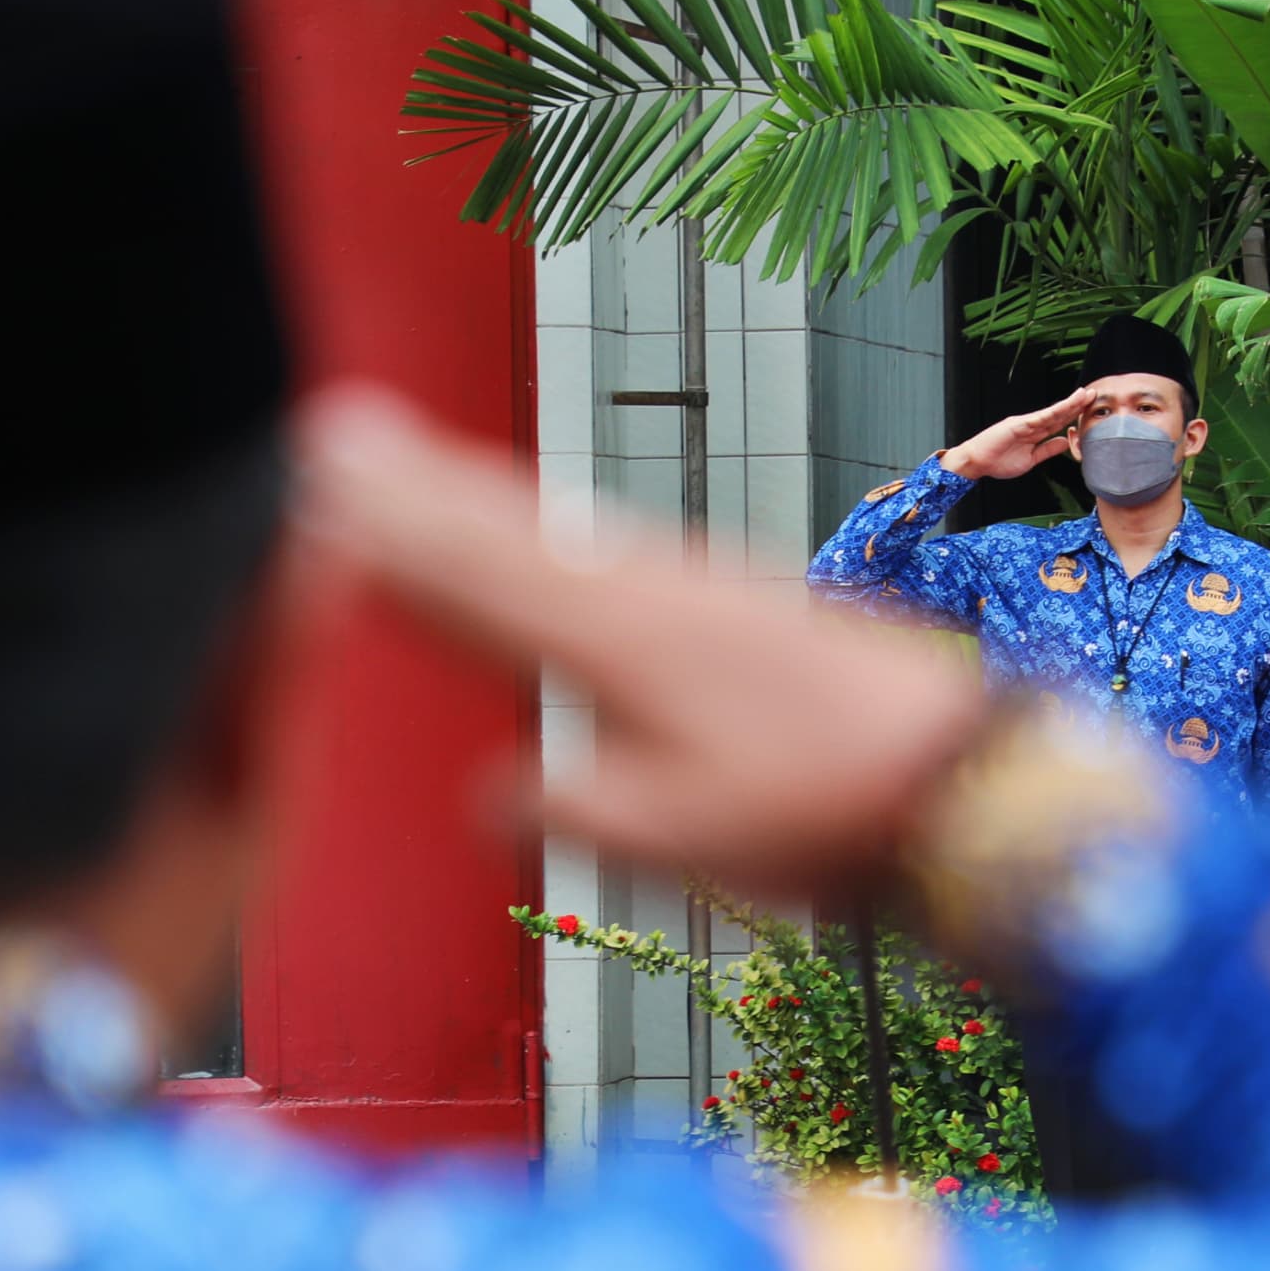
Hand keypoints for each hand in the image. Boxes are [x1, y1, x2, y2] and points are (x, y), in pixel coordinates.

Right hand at [295, 389, 990, 897]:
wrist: (959, 768)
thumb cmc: (821, 807)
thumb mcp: (671, 837)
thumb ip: (565, 810)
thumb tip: (487, 794)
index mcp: (608, 637)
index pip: (465, 572)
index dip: (383, 532)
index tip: (310, 486)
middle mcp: (642, 587)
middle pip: (502, 524)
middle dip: (416, 485)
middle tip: (335, 434)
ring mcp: (692, 584)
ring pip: (555, 528)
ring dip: (477, 497)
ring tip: (416, 469)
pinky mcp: (732, 601)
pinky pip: (606, 548)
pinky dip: (549, 530)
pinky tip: (553, 537)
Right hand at [934, 384, 1100, 482]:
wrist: (977, 462)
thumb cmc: (998, 461)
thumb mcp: (1030, 460)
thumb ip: (1047, 450)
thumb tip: (1064, 442)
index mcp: (1034, 433)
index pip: (1058, 422)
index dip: (1074, 415)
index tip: (1088, 408)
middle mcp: (1031, 424)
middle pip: (1058, 414)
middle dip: (1076, 405)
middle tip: (1093, 394)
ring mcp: (1025, 423)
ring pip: (1051, 413)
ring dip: (1068, 404)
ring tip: (1084, 395)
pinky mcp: (1017, 425)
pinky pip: (1039, 419)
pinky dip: (1052, 413)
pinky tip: (1065, 407)